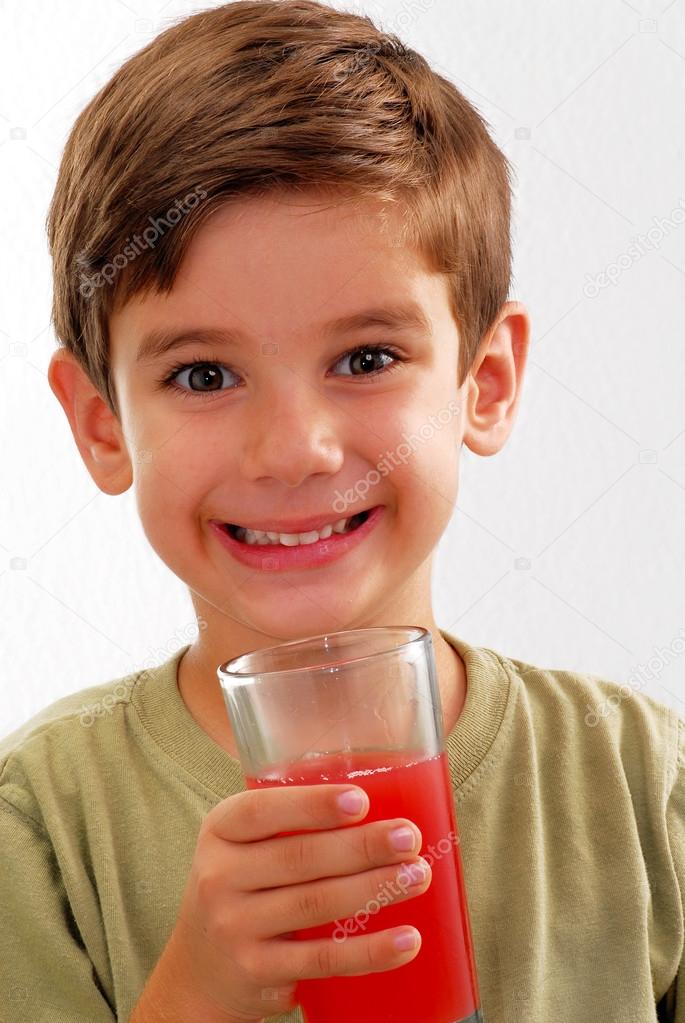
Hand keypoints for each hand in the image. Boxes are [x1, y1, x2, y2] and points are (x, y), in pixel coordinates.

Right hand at [166, 783, 430, 1020]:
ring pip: (315, 904)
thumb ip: (291, 821)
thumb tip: (387, 795)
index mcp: (220, 830)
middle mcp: (219, 876)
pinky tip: (407, 940)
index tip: (362, 800)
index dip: (312, 806)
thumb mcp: (244, 844)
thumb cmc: (245, 884)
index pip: (261, 811)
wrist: (200, 967)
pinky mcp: (257, 971)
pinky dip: (369, 951)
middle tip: (409, 838)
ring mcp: (235, 927)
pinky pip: (321, 959)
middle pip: (299, 857)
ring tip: (416, 876)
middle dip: (361, 846)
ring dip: (373, 889)